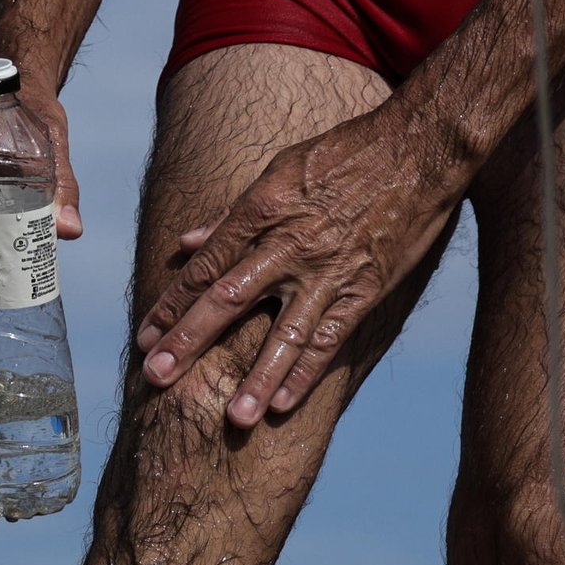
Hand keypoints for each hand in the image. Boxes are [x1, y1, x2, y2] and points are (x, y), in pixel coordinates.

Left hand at [135, 100, 467, 424]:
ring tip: (234, 418)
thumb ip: (232, 215)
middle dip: (189, 341)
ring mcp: (328, 270)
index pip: (205, 267)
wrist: (420, 147)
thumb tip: (187, 244)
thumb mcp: (279, 170)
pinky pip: (332, 338)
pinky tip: (285, 405)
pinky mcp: (365, 287)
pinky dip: (308, 372)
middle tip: (155, 378)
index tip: (144, 338)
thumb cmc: (344, 153)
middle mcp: (288, 245)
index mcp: (261, 211)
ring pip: (284, 333)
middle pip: (228, 300)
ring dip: (258, 378)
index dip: (171, 305)